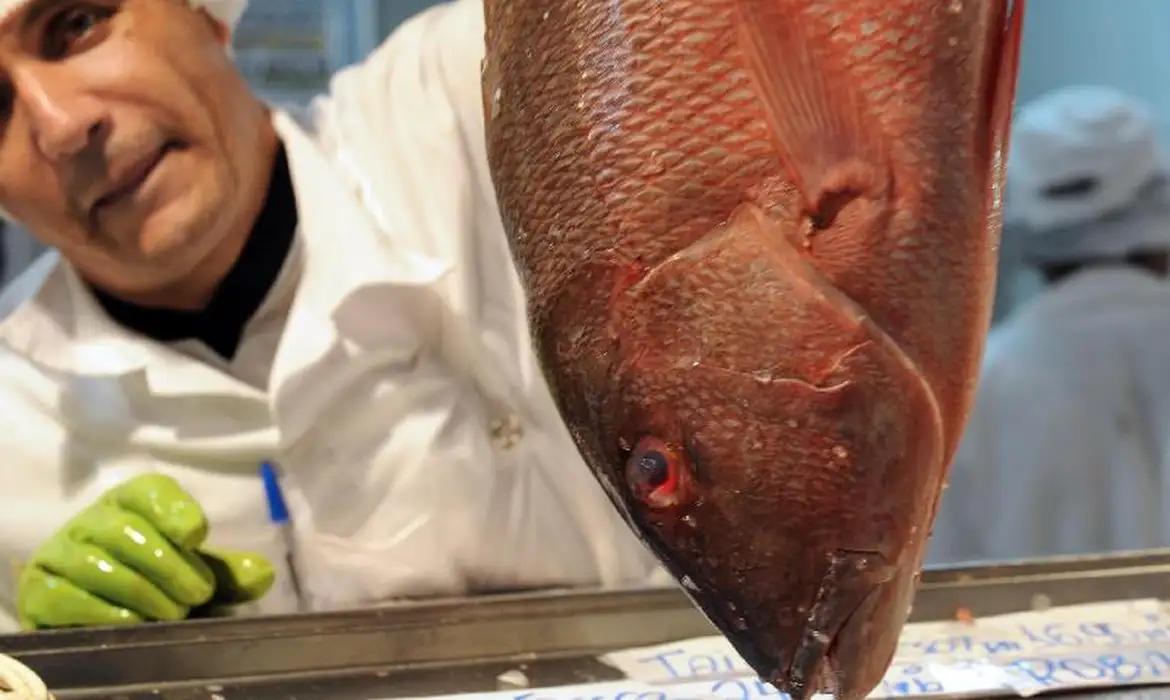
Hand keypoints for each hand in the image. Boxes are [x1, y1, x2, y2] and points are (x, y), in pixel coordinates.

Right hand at [17, 473, 274, 628]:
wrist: (90, 604)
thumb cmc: (150, 575)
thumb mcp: (192, 570)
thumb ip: (226, 573)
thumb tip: (264, 575)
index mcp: (134, 501)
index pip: (151, 491)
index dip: (174, 509)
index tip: (197, 534)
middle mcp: (94, 519)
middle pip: (127, 532)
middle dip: (169, 567)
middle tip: (198, 594)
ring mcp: (62, 552)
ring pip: (99, 566)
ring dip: (144, 594)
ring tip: (174, 614)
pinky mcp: (39, 589)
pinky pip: (68, 597)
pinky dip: (107, 613)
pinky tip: (134, 624)